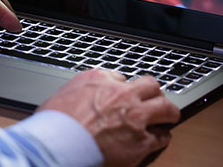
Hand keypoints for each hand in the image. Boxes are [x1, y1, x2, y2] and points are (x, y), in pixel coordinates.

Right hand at [38, 70, 179, 165]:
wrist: (57, 145)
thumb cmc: (53, 124)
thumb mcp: (62, 95)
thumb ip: (79, 92)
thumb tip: (79, 98)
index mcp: (99, 79)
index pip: (120, 77)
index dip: (123, 87)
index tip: (124, 93)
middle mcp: (121, 94)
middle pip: (150, 85)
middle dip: (153, 92)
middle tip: (154, 99)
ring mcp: (134, 117)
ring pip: (166, 107)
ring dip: (168, 112)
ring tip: (168, 116)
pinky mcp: (141, 142)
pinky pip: (161, 137)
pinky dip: (161, 138)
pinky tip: (159, 138)